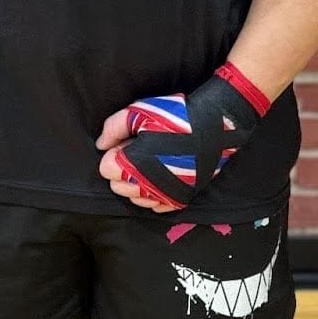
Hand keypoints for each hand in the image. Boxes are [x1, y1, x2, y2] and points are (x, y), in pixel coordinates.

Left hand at [95, 67, 268, 209]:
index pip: (106, 169)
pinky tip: (161, 178)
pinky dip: (154, 196)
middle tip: (138, 151)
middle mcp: (147, 185)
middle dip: (123, 170)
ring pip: (136, 199)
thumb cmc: (177, 115)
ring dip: (137, 184)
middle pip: (119, 187)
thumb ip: (114, 127)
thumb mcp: (140, 110)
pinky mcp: (181, 198)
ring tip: (150, 163)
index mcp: (133, 163)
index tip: (127, 143)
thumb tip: (101, 145)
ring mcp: (165, 194)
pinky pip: (157, 207)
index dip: (114, 154)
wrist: (216, 124)